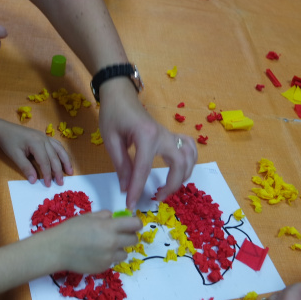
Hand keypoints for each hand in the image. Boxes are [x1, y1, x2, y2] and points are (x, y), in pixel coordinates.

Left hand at [0, 122, 72, 185]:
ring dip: (66, 161)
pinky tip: (64, 159)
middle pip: (55, 157)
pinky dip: (62, 153)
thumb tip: (34, 181)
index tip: (48, 185)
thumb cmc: (8, 142)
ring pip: (60, 149)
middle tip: (61, 183)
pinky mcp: (45, 137)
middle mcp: (44, 139)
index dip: (48, 174)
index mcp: (36, 143)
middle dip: (59, 171)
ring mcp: (45, 137)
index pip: (45, 162)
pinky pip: (57, 145)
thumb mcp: (15, 156)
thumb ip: (25, 168)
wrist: (4, 129)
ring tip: (70, 172)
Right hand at [51, 210, 140, 272]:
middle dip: (130, 236)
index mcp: (109, 227)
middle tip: (120, 235)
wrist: (57, 249)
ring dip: (120, 249)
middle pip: (134, 240)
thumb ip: (105, 216)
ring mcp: (109, 257)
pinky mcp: (104, 267)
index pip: (135, 224)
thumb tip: (115, 217)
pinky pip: (114, 261)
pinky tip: (97, 254)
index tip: (132, 224)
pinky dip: (109, 258)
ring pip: (125, 253)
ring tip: (106, 246)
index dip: (136, 223)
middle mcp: (112, 242)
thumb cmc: (71, 230)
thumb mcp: (88, 216)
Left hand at [98, 79, 195, 208]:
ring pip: (189, 157)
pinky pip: (189, 148)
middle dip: (171, 185)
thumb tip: (127, 189)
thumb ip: (121, 165)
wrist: (120, 94)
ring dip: (183, 175)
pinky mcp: (170, 135)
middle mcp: (163, 135)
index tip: (131, 205)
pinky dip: (189, 161)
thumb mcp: (111, 140)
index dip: (137, 190)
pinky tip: (180, 170)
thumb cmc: (113, 114)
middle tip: (157, 198)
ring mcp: (169, 134)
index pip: (143, 169)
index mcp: (146, 136)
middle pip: (178, 165)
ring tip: (168, 187)